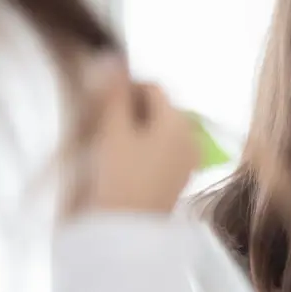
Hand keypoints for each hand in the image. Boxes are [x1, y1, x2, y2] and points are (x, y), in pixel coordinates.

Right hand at [83, 56, 199, 213]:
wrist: (125, 236)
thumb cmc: (118, 180)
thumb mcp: (112, 132)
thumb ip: (113, 92)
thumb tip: (113, 55)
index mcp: (177, 122)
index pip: (153, 87)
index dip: (125, 87)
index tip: (100, 104)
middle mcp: (190, 138)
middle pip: (159, 108)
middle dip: (131, 109)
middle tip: (103, 126)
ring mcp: (187, 160)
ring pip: (159, 129)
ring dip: (136, 128)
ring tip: (111, 146)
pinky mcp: (179, 179)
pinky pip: (162, 150)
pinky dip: (144, 148)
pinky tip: (124, 163)